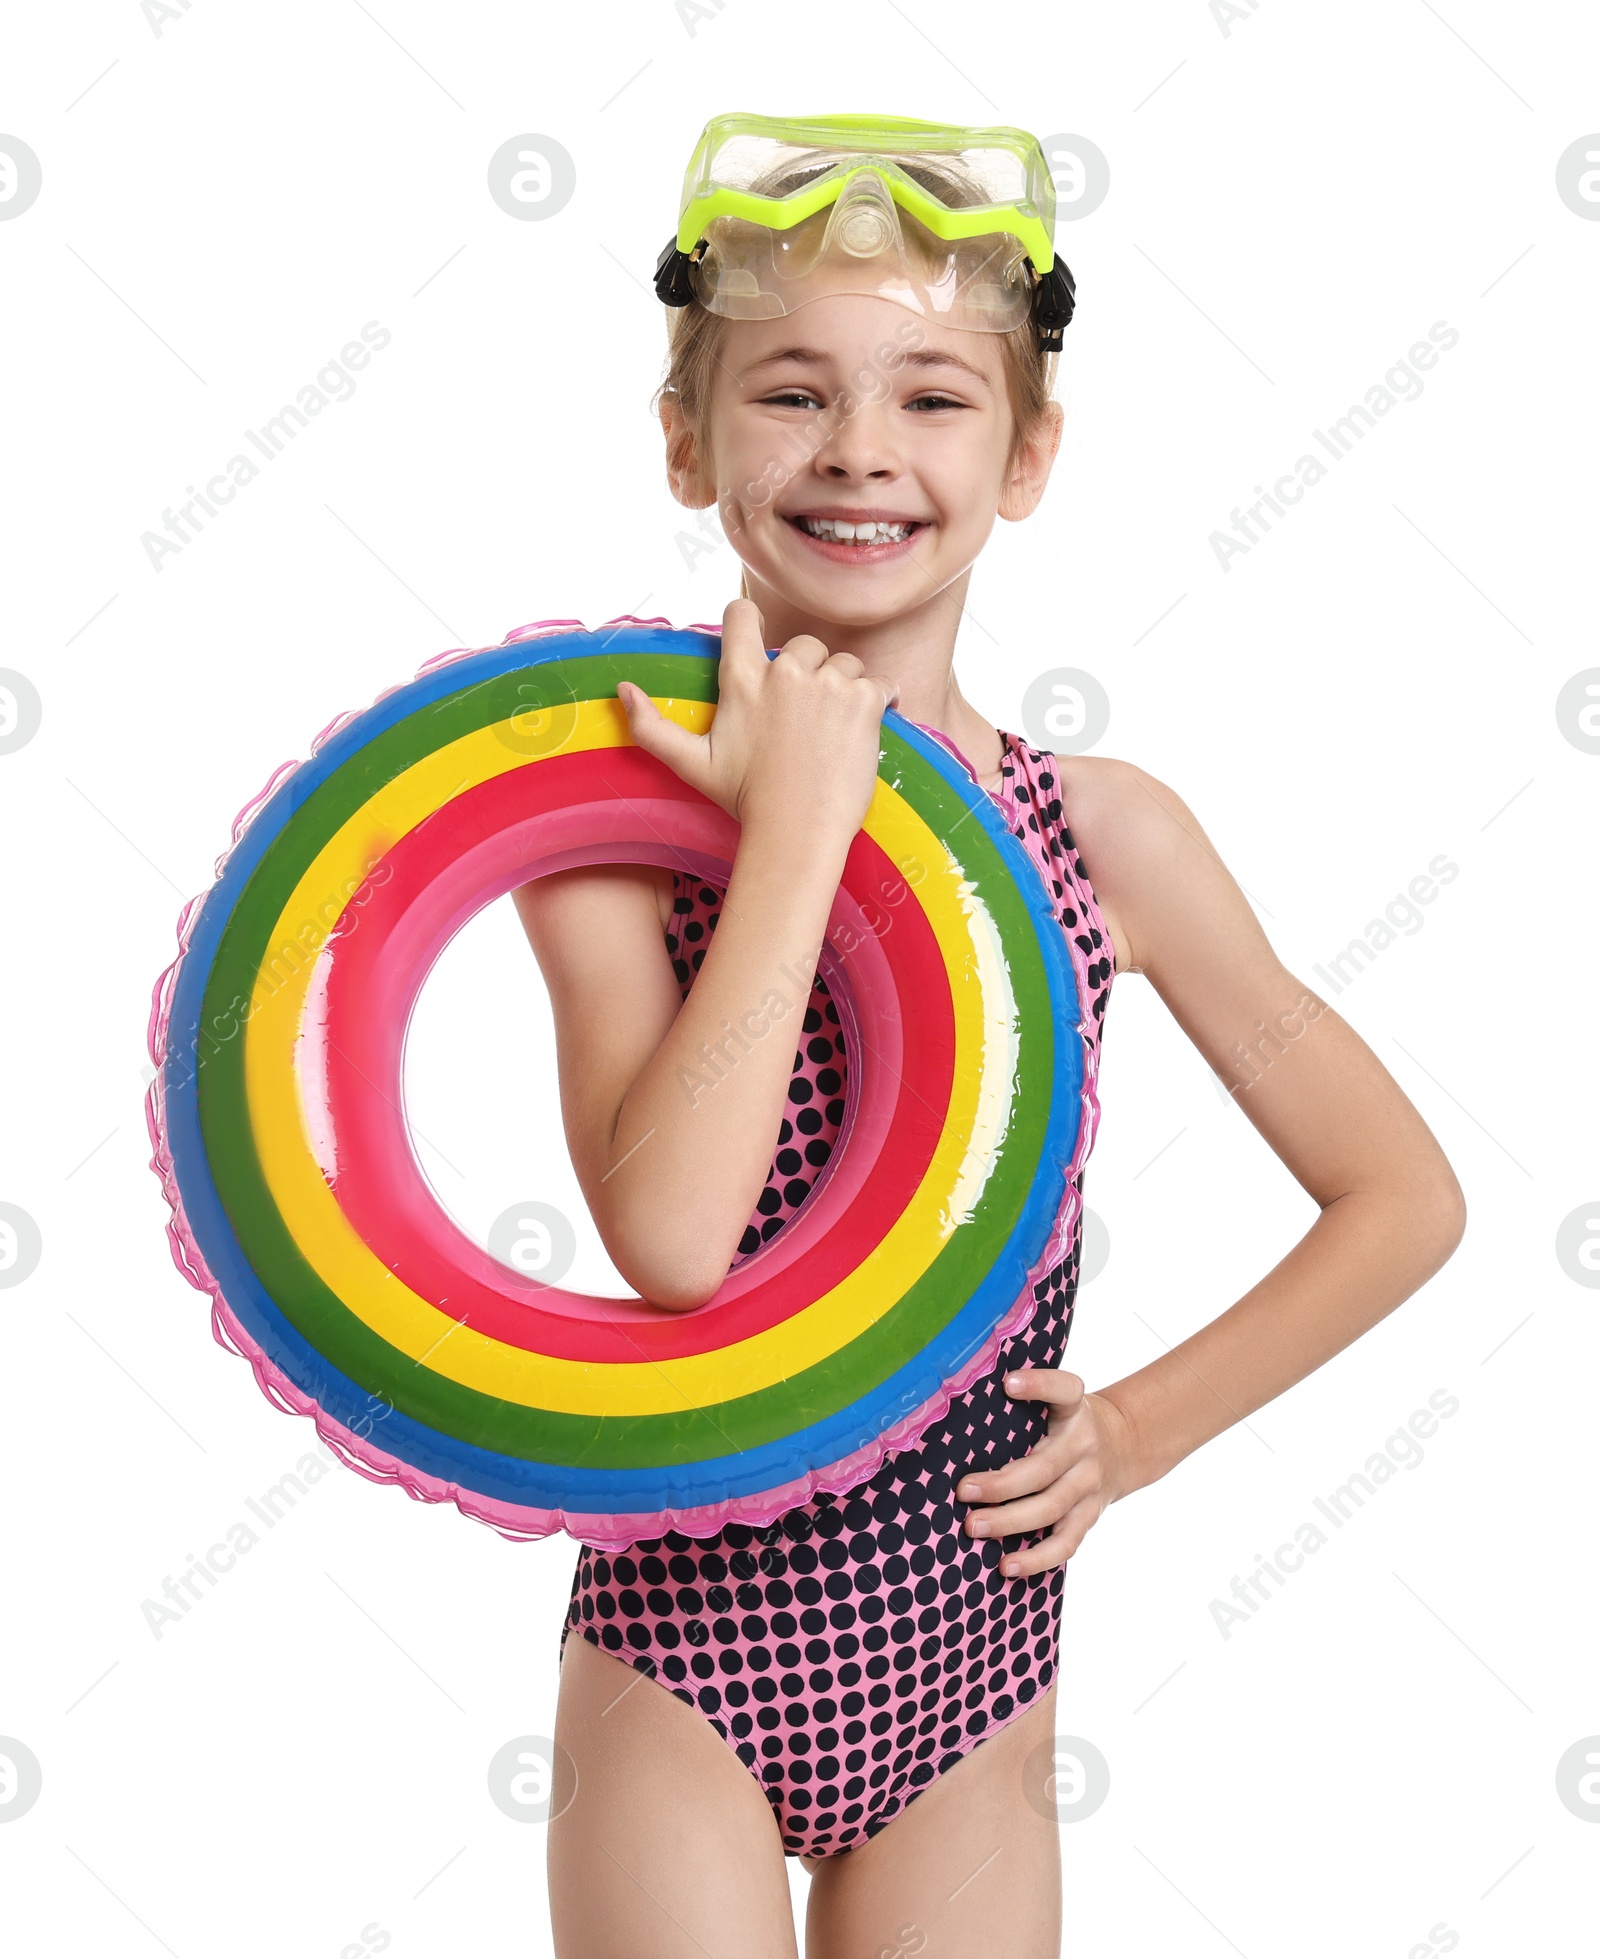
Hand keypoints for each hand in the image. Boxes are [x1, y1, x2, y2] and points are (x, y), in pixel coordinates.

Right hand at [615, 597, 898, 839]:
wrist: (797, 833)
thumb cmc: (745, 800)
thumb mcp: (692, 764)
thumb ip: (652, 727)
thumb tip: (622, 690)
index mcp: (742, 679)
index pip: (741, 614)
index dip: (749, 621)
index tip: (758, 641)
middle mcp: (785, 672)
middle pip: (803, 644)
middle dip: (808, 672)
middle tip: (804, 719)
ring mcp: (828, 684)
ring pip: (844, 663)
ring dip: (843, 688)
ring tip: (834, 730)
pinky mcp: (864, 701)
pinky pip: (880, 683)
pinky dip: (879, 701)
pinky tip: (866, 729)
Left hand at [956, 1370, 1136, 1578]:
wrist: (1124, 1446)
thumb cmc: (1066, 1423)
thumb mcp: (1057, 1402)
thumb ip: (1028, 1401)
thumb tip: (957, 1405)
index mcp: (1075, 1409)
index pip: (1064, 1389)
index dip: (1039, 1384)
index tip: (1008, 1383)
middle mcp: (1085, 1446)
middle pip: (1044, 1468)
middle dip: (1001, 1483)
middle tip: (963, 1490)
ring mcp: (1089, 1485)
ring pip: (1051, 1508)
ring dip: (1009, 1521)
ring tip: (972, 1527)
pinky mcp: (1089, 1516)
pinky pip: (1065, 1543)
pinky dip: (1037, 1559)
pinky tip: (1006, 1566)